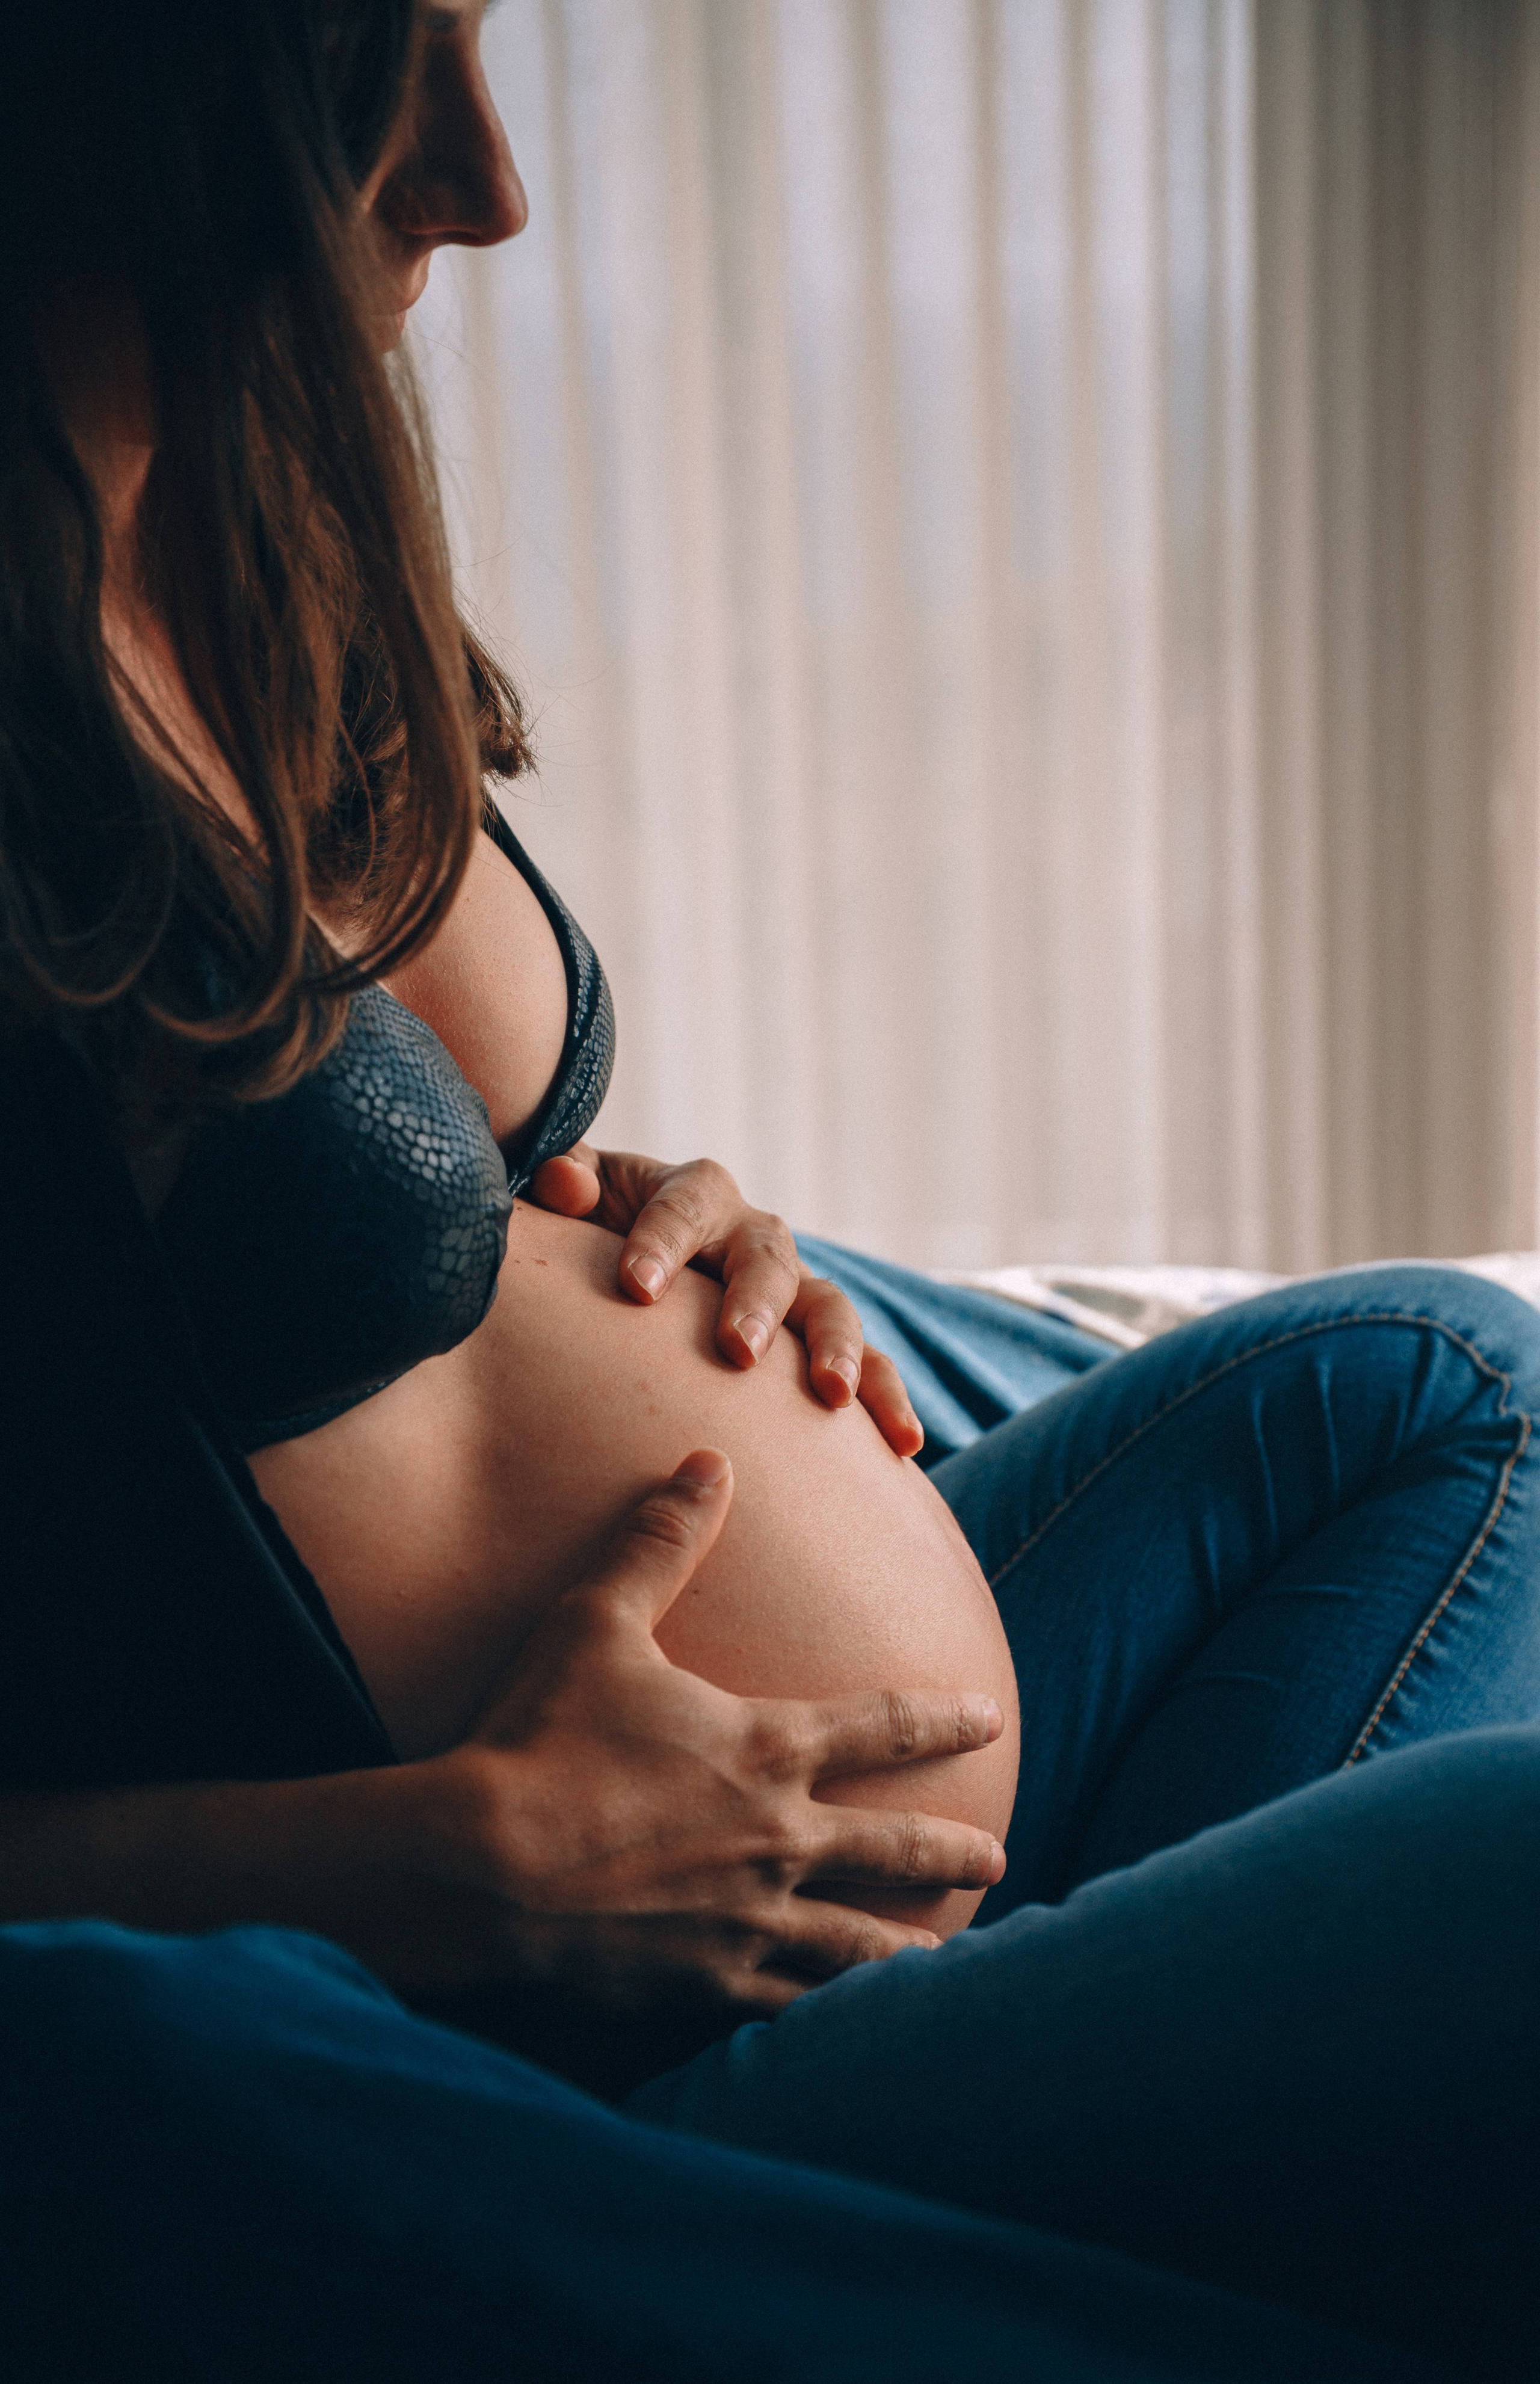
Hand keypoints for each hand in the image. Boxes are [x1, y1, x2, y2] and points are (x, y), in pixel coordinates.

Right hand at [436, 1450, 1003, 2014]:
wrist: (478, 1867)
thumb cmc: (537, 1736)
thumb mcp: (595, 1622)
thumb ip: (659, 1543)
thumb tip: (708, 1462)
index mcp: (764, 1749)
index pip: (883, 1724)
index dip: (943, 1717)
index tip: (992, 1716)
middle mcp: (776, 1839)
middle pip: (894, 1847)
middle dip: (952, 1852)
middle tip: (997, 1860)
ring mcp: (746, 1921)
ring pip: (856, 1946)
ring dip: (907, 1952)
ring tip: (945, 1965)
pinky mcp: (702, 1984)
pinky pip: (784, 2008)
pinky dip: (822, 2017)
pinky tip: (843, 2030)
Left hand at [529, 1145, 923, 1456]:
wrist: (637, 1276)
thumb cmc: (594, 1240)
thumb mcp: (574, 1203)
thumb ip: (567, 1187)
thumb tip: (559, 1184)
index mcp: (693, 1196)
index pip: (683, 1206)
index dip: (662, 1241)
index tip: (636, 1288)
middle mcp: (753, 1237)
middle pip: (766, 1257)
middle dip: (756, 1302)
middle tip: (738, 1349)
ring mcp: (794, 1291)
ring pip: (830, 1307)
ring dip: (836, 1349)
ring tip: (831, 1396)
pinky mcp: (820, 1343)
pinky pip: (867, 1366)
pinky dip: (887, 1399)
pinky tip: (904, 1445)